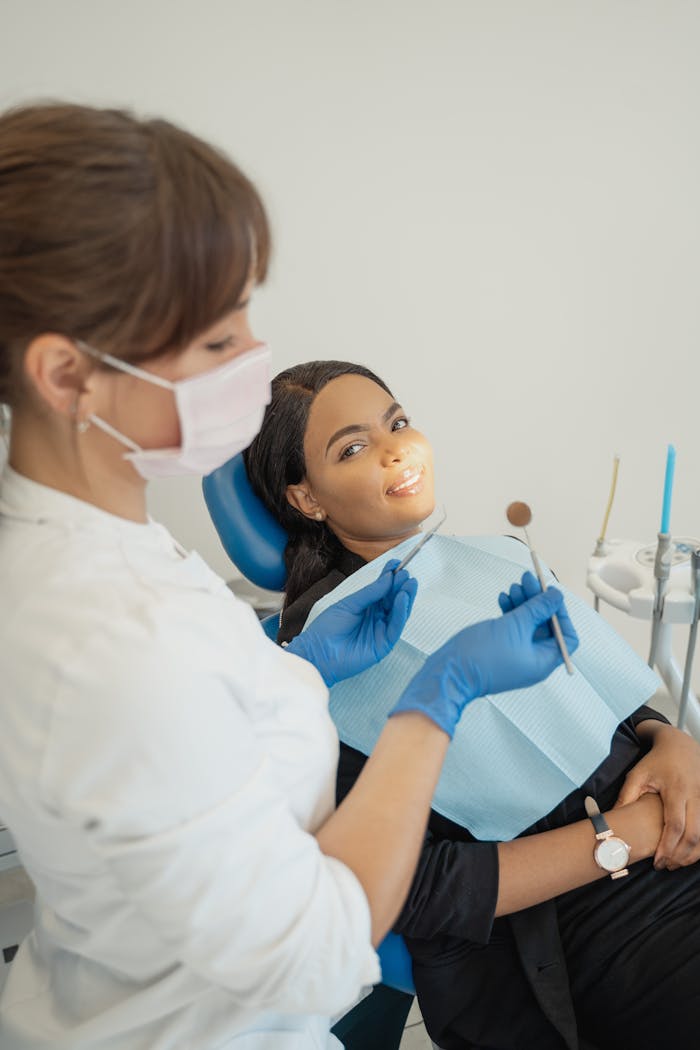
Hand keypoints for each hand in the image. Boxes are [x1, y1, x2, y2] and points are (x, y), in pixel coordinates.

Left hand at [285, 560, 417, 686]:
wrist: (317, 652)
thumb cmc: (328, 628)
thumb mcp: (349, 604)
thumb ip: (370, 592)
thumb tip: (388, 577)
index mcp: (367, 607)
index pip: (384, 590)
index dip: (391, 577)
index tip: (397, 563)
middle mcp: (377, 618)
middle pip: (394, 600)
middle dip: (401, 586)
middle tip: (406, 573)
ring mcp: (381, 631)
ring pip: (399, 613)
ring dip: (405, 597)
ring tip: (409, 582)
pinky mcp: (384, 645)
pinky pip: (395, 627)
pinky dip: (400, 613)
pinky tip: (401, 599)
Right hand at [390, 577, 578, 737]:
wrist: (450, 672)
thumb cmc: (482, 656)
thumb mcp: (515, 626)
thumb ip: (538, 609)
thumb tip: (556, 597)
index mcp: (543, 661)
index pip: (567, 638)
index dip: (562, 615)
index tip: (551, 596)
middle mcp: (533, 660)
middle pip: (545, 626)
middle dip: (538, 601)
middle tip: (529, 580)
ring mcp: (516, 655)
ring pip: (527, 624)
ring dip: (523, 603)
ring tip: (514, 586)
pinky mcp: (501, 649)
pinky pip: (512, 627)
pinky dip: (510, 611)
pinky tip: (502, 598)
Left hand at [615, 722, 699, 869]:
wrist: (680, 745)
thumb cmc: (656, 761)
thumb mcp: (637, 774)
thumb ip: (626, 796)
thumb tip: (612, 819)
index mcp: (676, 789)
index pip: (675, 826)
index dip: (667, 847)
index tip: (657, 862)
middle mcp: (695, 796)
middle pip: (694, 835)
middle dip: (681, 856)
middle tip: (667, 866)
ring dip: (693, 854)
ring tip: (676, 863)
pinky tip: (688, 851)